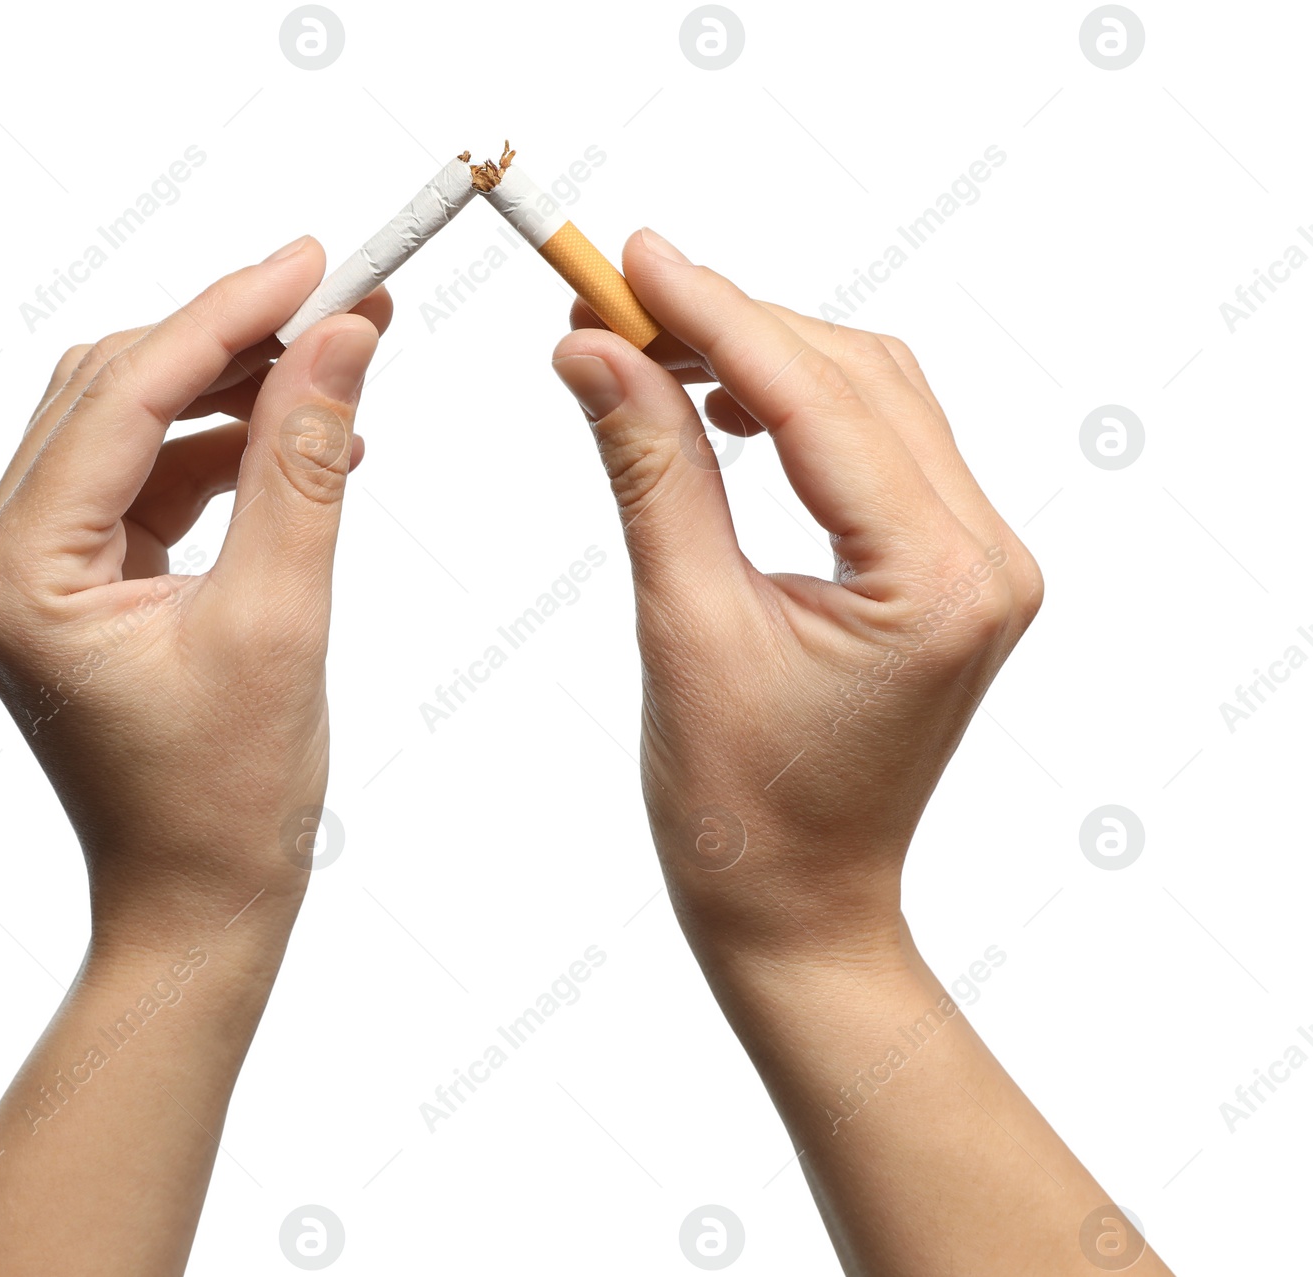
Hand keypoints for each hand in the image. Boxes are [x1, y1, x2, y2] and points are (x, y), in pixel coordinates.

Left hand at [0, 238, 387, 958]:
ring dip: (235, 388)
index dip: (229, 314)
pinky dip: (224, 451)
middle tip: (344, 296)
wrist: (196, 904)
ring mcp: (31, 568)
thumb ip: (305, 467)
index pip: (126, 393)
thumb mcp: (280, 621)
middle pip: (115, 389)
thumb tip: (342, 339)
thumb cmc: (225, 800)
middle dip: (233, 337)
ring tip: (342, 359)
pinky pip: (148, 479)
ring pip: (133, 424)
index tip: (320, 261)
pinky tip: (306, 440)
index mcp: (19, 570)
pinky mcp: (74, 582)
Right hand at [552, 228, 1043, 976]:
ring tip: (652, 349)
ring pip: (874, 399)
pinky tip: (728, 410)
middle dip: (734, 327)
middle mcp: (985, 557)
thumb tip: (594, 352)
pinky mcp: (948, 571)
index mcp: (939, 580)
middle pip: (859, 378)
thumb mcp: (683, 626)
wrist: (797, 912)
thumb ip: (653, 473)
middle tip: (615, 303)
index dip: (716, 316)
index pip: (821, 399)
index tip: (629, 261)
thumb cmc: (741, 814)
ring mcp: (979, 562)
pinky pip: (879, 449)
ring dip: (766, 360)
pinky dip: (798, 410)